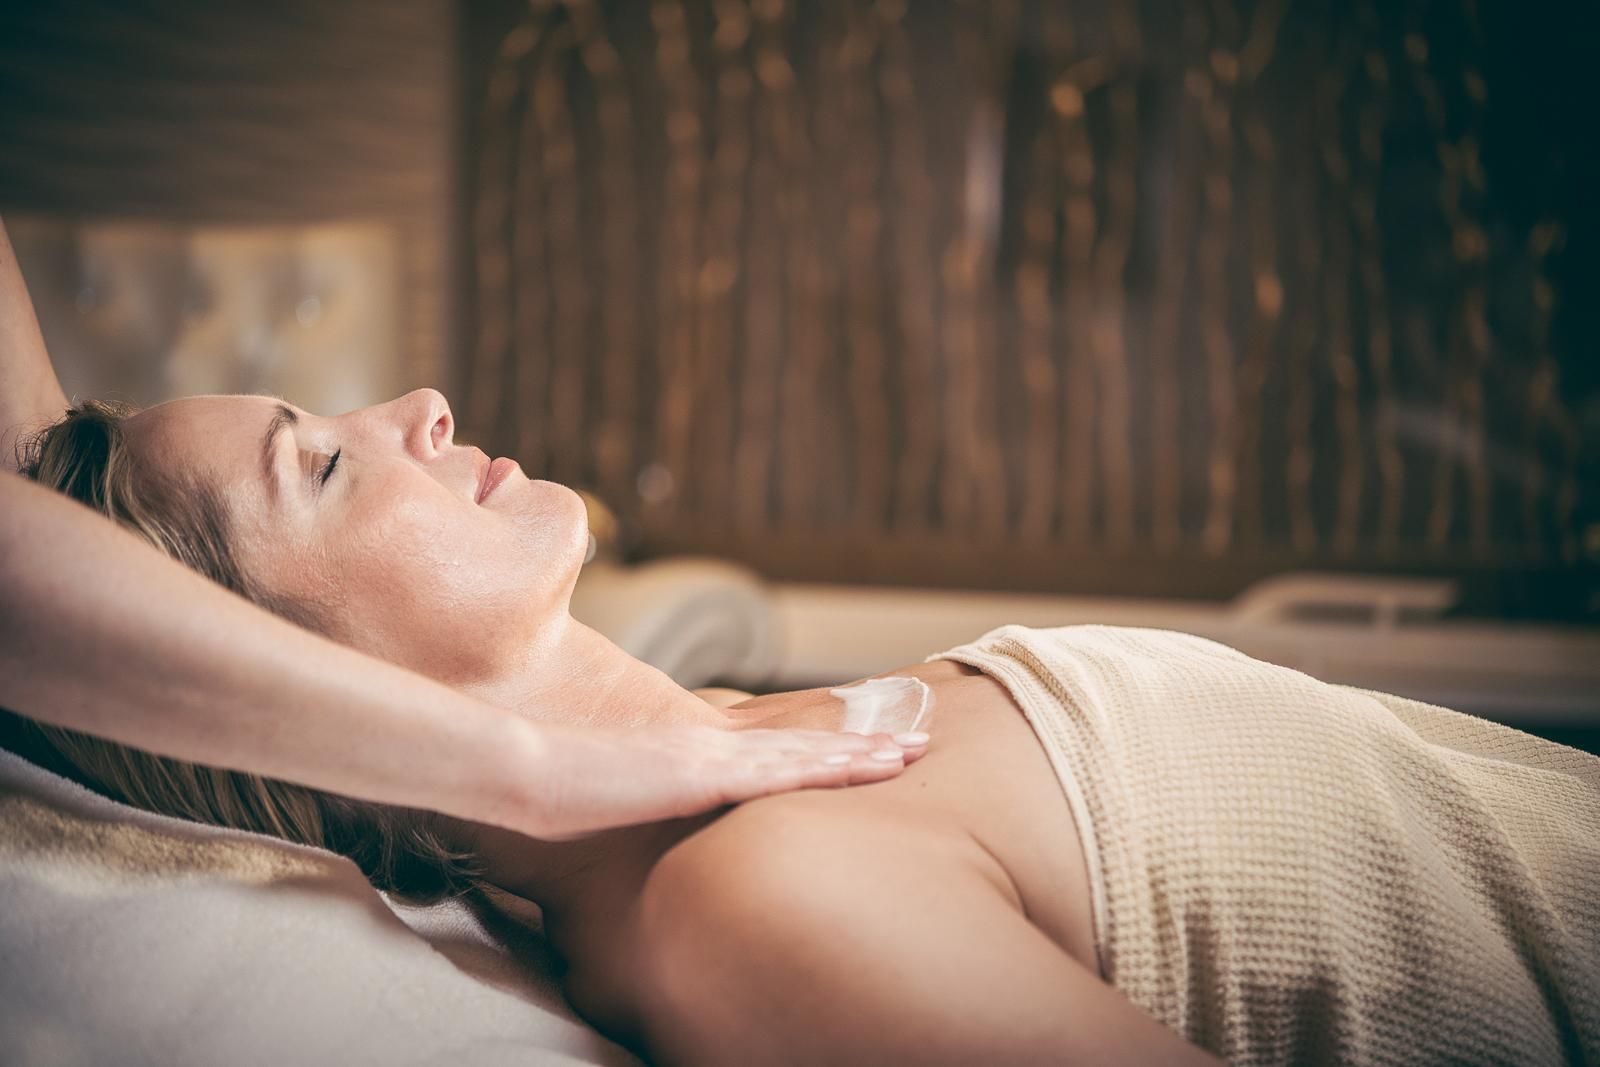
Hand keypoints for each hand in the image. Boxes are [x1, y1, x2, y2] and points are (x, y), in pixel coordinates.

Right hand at [504, 721, 929, 839]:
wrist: (524, 769)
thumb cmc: (554, 793)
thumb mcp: (612, 799)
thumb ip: (641, 805)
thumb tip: (649, 820)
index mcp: (690, 754)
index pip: (769, 752)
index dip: (819, 752)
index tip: (862, 750)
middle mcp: (709, 747)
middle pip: (800, 748)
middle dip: (860, 748)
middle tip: (915, 744)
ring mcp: (709, 756)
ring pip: (804, 754)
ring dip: (861, 755)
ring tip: (911, 752)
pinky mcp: (702, 772)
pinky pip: (781, 771)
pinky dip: (829, 767)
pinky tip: (866, 767)